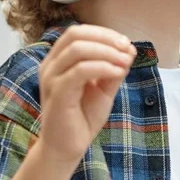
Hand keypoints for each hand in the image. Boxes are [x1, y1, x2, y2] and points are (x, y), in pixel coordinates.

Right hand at [37, 24, 135, 165]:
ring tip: (126, 62)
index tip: (126, 43)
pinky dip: (103, 68)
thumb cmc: (83, 117)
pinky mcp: (58, 94)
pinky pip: (80, 71)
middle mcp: (50, 66)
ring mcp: (51, 79)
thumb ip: (114, 69)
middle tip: (127, 49)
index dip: (103, 33)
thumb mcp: (104, 89)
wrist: (67, 147)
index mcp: (58, 61)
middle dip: (106, 38)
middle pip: (75, 35)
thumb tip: (130, 49)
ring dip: (107, 52)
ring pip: (77, 50)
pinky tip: (118, 73)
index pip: (77, 32)